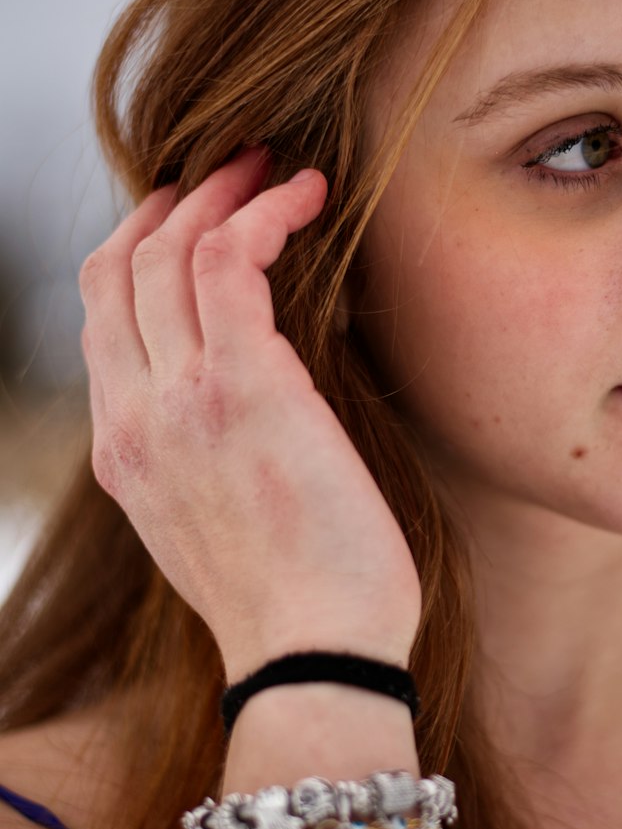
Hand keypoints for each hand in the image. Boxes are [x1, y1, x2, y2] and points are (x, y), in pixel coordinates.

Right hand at [80, 149, 422, 677]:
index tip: (189, 222)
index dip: (137, 253)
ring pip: (165, 251)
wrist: (313, 661)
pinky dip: (264, 213)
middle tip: (230, 171)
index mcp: (124, 452)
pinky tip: (308, 196)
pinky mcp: (243, 384)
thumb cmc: (298, 606)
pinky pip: (231, 260)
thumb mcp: (219, 530)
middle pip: (115, 270)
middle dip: (171, 203)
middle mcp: (133, 418)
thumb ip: (208, 461)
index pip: (102, 322)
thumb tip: (252, 412)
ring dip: (220, 191)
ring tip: (275, 167)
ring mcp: (178, 399)